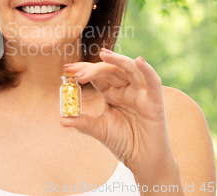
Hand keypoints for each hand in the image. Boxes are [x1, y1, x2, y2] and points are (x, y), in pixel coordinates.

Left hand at [61, 48, 177, 175]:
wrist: (143, 162)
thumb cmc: (124, 143)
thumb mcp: (100, 130)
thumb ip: (83, 123)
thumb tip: (62, 119)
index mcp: (112, 93)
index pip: (97, 76)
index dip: (83, 70)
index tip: (66, 68)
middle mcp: (126, 89)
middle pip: (110, 71)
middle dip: (94, 68)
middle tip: (77, 72)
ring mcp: (141, 94)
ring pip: (130, 70)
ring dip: (118, 61)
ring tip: (104, 54)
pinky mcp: (155, 101)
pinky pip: (153, 82)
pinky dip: (147, 70)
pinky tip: (139, 61)